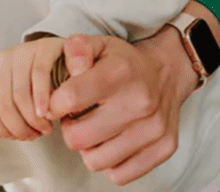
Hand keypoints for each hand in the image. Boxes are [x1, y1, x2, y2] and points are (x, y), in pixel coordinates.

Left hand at [0, 37, 65, 140]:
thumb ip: (9, 109)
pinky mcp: (44, 47)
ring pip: (19, 94)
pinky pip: (39, 76)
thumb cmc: (42, 80)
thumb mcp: (20, 92)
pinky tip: (47, 112)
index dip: (1, 129)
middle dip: (20, 128)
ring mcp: (23, 51)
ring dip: (33, 119)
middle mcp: (4, 59)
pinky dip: (42, 99)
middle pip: (3, 104)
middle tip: (35, 135)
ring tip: (45, 127)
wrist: (67, 55)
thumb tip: (7, 134)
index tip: (17, 138)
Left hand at [47, 29, 198, 185]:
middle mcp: (140, 101)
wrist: (165, 72)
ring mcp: (154, 128)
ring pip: (95, 161)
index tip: (57, 101)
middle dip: (69, 128)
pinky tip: (112, 140)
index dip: (54, 103)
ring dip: (88, 147)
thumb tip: (71, 70)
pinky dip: (110, 161)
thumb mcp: (97, 44)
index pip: (71, 98)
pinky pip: (119, 175)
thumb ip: (76, 49)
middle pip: (78, 138)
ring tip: (94, 126)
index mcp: (120, 71)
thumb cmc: (122, 61)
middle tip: (76, 115)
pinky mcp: (164, 148)